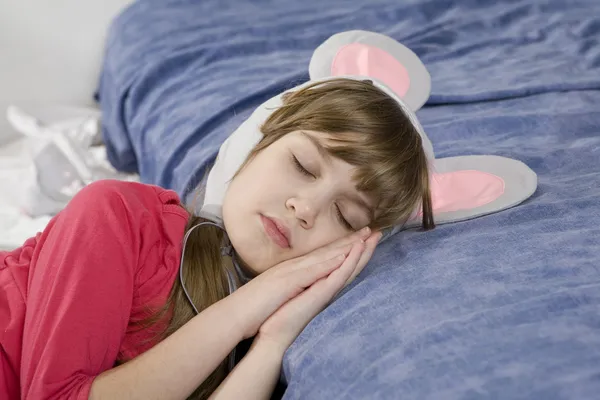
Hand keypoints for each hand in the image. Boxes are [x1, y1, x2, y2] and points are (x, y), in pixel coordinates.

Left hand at [255, 230, 381, 352]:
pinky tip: (359, 248)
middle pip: (350, 263)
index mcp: (320, 283)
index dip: (352, 248)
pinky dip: (350, 261)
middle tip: (379, 231)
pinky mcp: (323, 293)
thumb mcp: (295, 290)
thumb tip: (313, 273)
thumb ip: (308, 282)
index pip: (339, 262)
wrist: (275, 334)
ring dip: (363, 251)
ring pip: (350, 267)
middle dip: (364, 247)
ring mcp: (327, 289)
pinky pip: (340, 274)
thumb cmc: (282, 314)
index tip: (364, 234)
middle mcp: (328, 285)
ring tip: (376, 236)